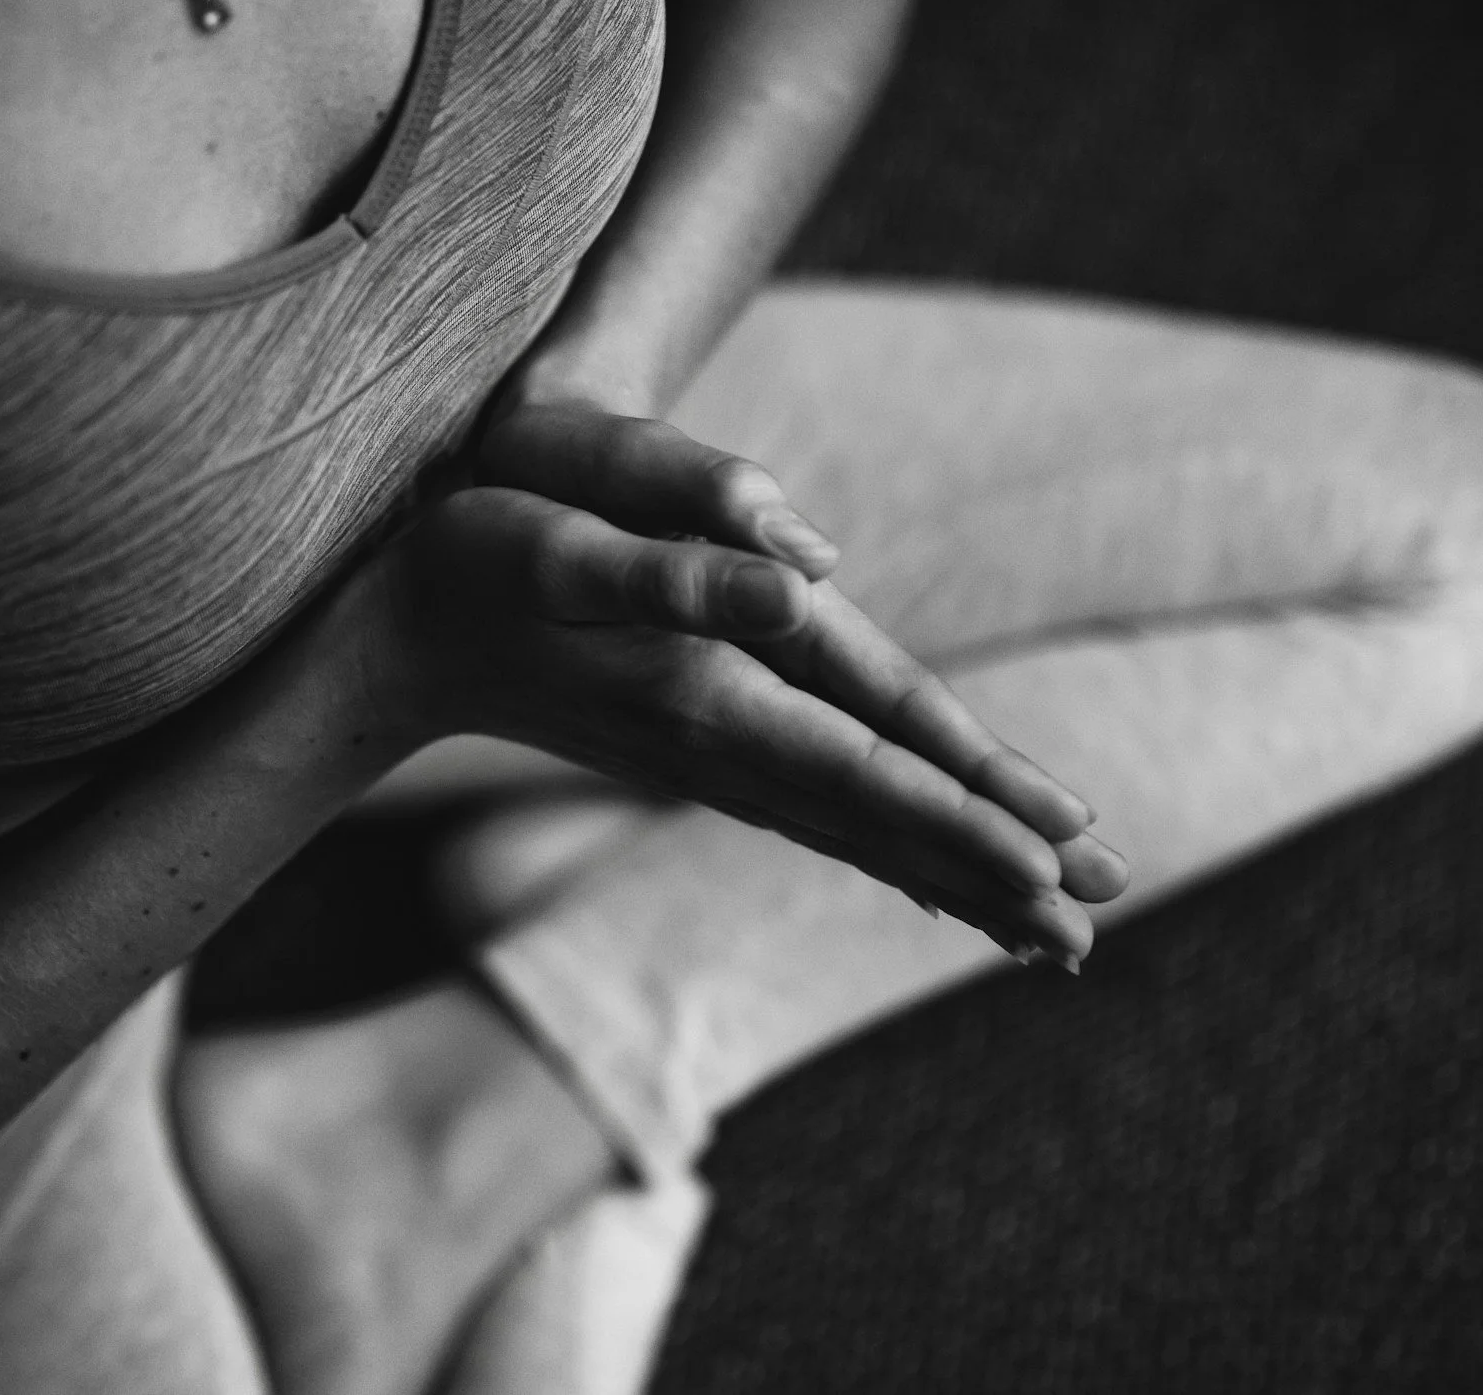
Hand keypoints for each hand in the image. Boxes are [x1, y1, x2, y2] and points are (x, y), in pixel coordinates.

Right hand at [358, 406, 1126, 964]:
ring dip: (947, 882)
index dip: (960, 811)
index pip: (862, 766)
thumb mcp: (560, 543)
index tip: (1053, 865)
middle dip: (986, 874)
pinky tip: (925, 881)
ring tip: (1042, 938)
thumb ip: (680, 573)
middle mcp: (716, 746)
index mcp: (705, 694)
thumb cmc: (473, 561)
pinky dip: (885, 858)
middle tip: (1090, 935)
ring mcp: (704, 762)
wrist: (392, 635)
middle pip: (875, 823)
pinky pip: (815, 822)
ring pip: (851, 835)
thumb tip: (805, 586)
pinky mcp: (696, 754)